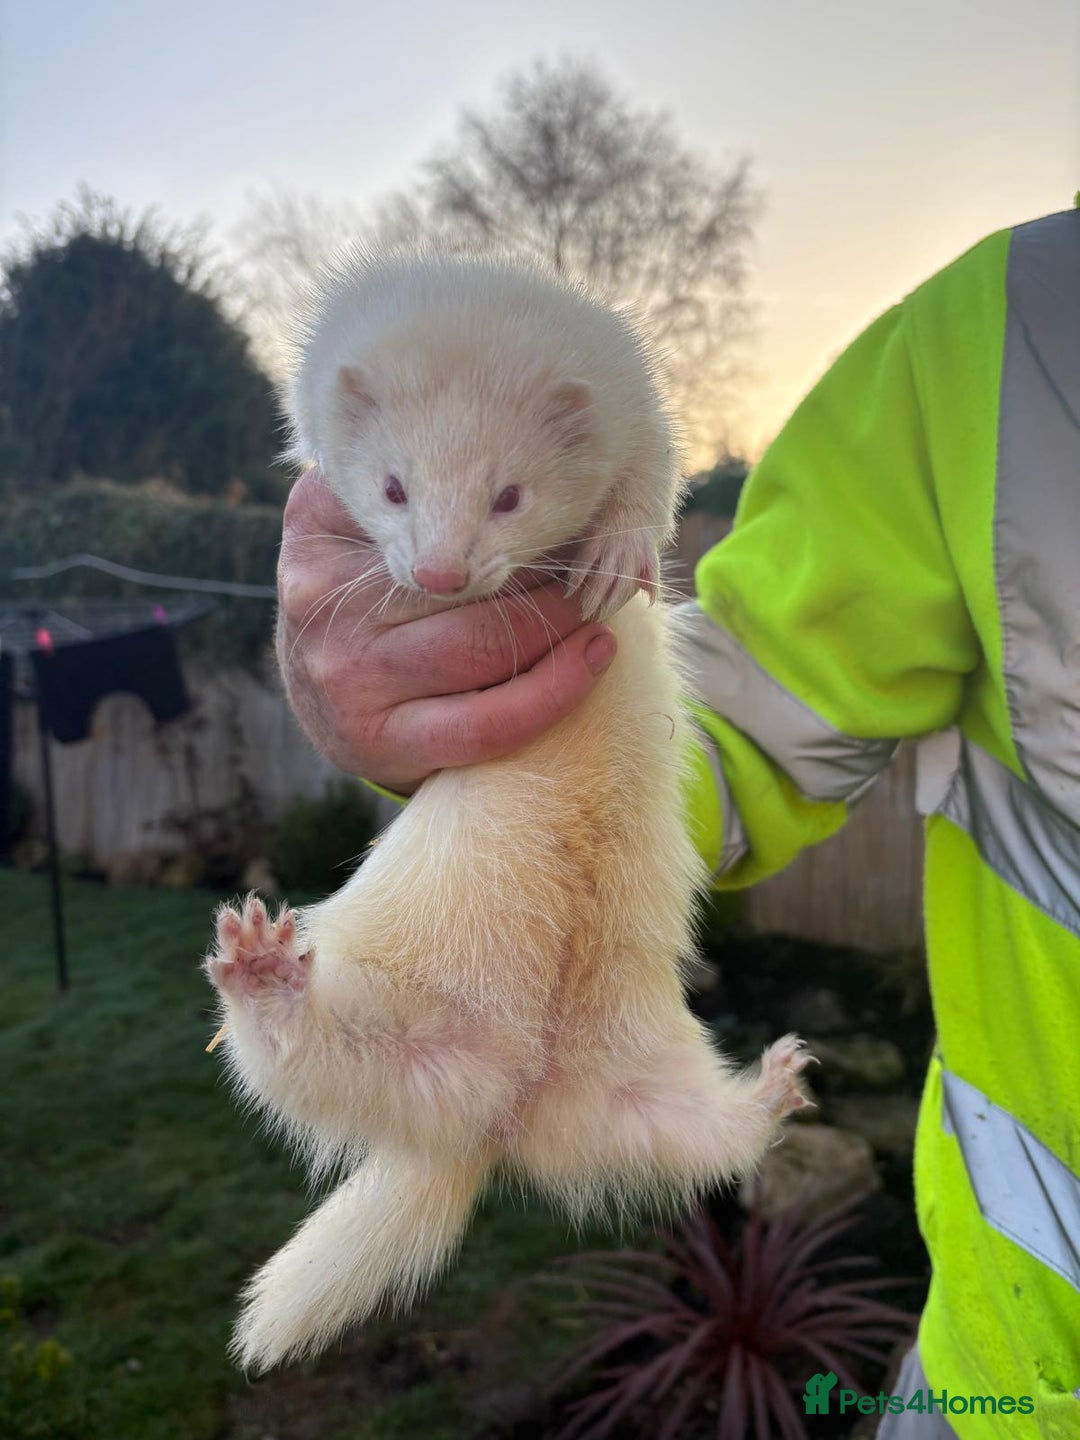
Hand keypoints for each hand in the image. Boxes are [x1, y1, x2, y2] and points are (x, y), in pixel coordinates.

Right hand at [276, 469, 617, 793]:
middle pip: (463, 575)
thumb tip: (551, 418)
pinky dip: (555, 690)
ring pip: (484, 645)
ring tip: (596, 606)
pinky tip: (592, 658)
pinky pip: (487, 723)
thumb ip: (421, 477)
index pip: (429, 504)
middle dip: (543, 566)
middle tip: (593, 558)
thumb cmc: (372, 588)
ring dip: (560, 624)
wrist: (320, 697)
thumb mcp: (370, 515)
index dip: (503, 502)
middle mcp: (322, 599)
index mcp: (319, 525)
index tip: (564, 494)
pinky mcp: (378, 742)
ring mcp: (347, 676)